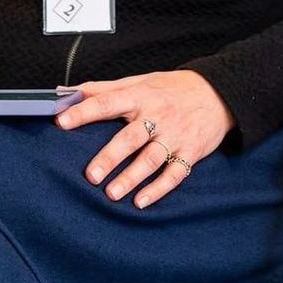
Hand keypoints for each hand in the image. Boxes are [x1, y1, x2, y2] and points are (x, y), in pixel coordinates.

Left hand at [56, 69, 236, 208]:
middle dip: (111, 156)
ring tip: (112, 193)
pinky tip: (141, 201)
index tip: (61, 121)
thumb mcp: (139, 81)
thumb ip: (101, 89)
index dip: (84, 111)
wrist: (220, 92)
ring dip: (132, 177)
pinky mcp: (191, 152)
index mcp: (141, 96)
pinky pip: (175, 173)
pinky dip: (159, 189)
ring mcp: (176, 135)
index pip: (108, 102)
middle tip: (91, 175)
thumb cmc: (172, 89)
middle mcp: (158, 116)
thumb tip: (63, 92)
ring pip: (152, 159)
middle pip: (131, 137)